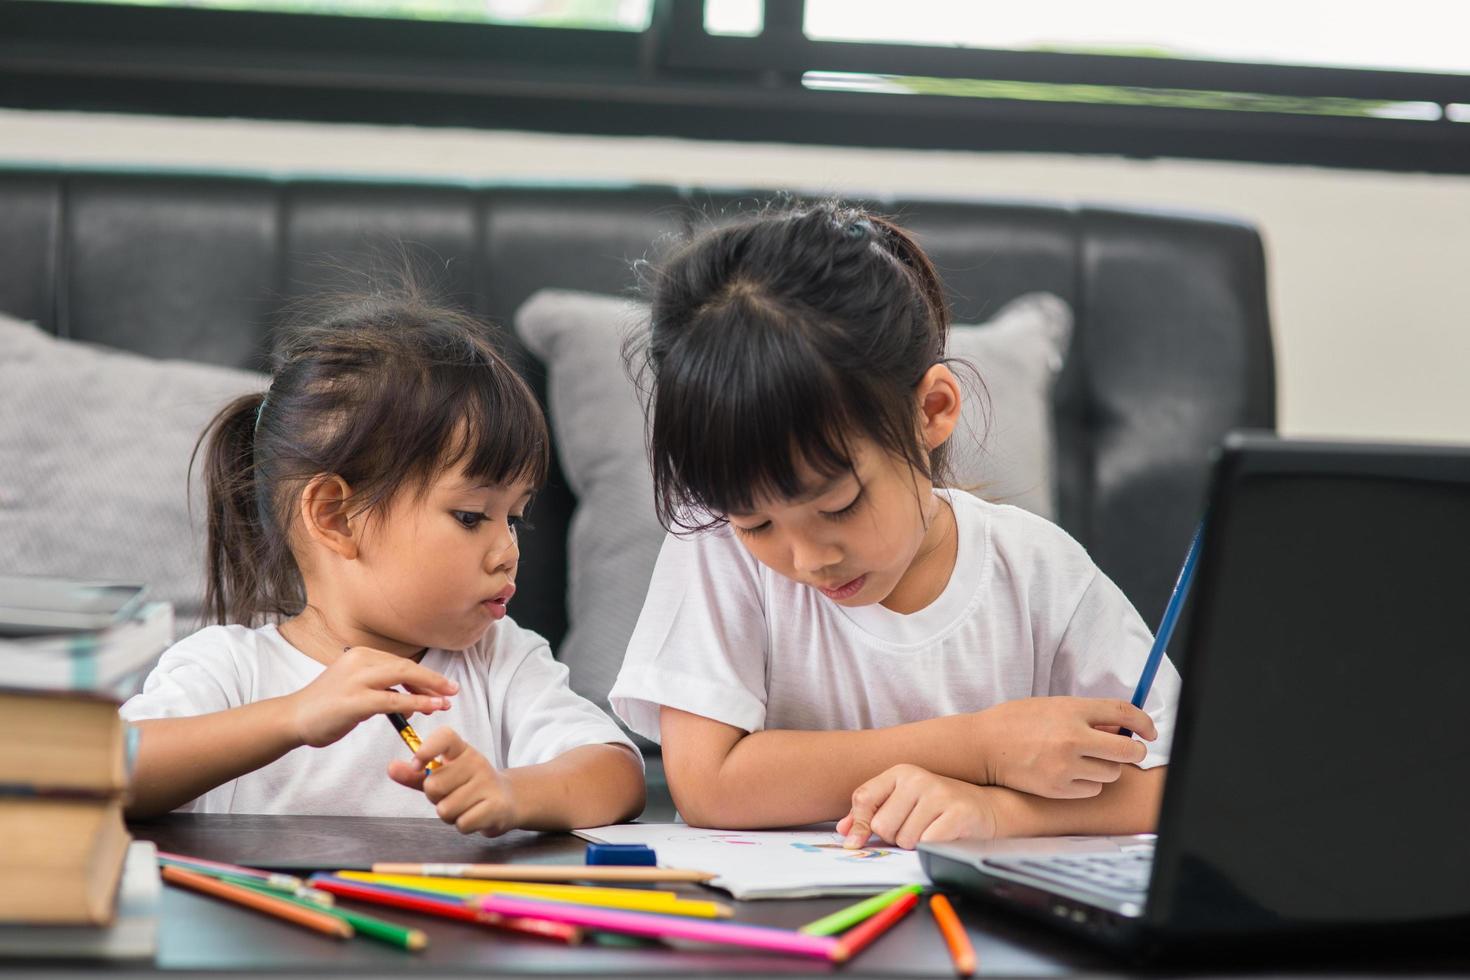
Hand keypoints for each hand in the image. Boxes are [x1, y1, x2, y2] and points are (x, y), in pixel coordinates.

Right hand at [287, 645, 456, 747]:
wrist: (293, 718)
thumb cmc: (326, 706)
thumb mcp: (355, 687)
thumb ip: (380, 687)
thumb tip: (410, 698)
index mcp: (361, 655)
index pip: (400, 663)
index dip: (424, 676)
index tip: (440, 688)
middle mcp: (360, 662)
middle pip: (406, 666)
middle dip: (433, 679)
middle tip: (453, 690)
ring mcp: (356, 680)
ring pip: (403, 678)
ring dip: (429, 689)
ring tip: (447, 700)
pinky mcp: (355, 701)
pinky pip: (393, 700)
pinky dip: (416, 703)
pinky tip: (431, 707)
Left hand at [387, 727, 517, 835]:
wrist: (507, 800)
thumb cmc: (468, 786)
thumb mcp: (443, 775)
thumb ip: (416, 774)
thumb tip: (391, 767)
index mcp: (462, 750)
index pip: (444, 736)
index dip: (426, 749)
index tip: (417, 764)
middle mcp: (477, 762)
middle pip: (434, 785)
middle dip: (435, 798)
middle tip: (451, 795)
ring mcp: (488, 783)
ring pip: (446, 809)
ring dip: (450, 815)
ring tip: (464, 806)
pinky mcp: (496, 806)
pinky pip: (461, 823)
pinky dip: (463, 825)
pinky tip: (475, 815)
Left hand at [837, 764, 1000, 849]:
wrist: (985, 807)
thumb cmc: (938, 807)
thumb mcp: (903, 801)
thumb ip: (871, 813)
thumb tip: (844, 832)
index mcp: (900, 772)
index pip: (863, 799)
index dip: (858, 825)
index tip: (855, 843)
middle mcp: (917, 779)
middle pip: (882, 826)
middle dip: (894, 837)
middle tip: (913, 829)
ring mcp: (938, 794)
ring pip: (904, 839)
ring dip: (914, 844)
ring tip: (930, 830)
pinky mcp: (956, 814)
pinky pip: (926, 844)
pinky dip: (931, 847)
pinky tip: (942, 836)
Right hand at [978, 696, 1155, 798]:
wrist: (983, 745)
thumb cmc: (1015, 721)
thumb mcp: (1052, 707)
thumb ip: (1086, 716)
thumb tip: (1120, 727)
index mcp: (1072, 710)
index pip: (1124, 712)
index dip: (1144, 722)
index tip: (1149, 730)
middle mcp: (1073, 738)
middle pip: (1128, 749)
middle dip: (1135, 751)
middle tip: (1130, 751)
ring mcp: (1066, 765)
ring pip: (1112, 772)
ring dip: (1107, 767)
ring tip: (1087, 761)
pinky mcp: (1058, 788)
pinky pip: (1092, 789)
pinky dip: (1088, 783)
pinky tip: (1070, 774)